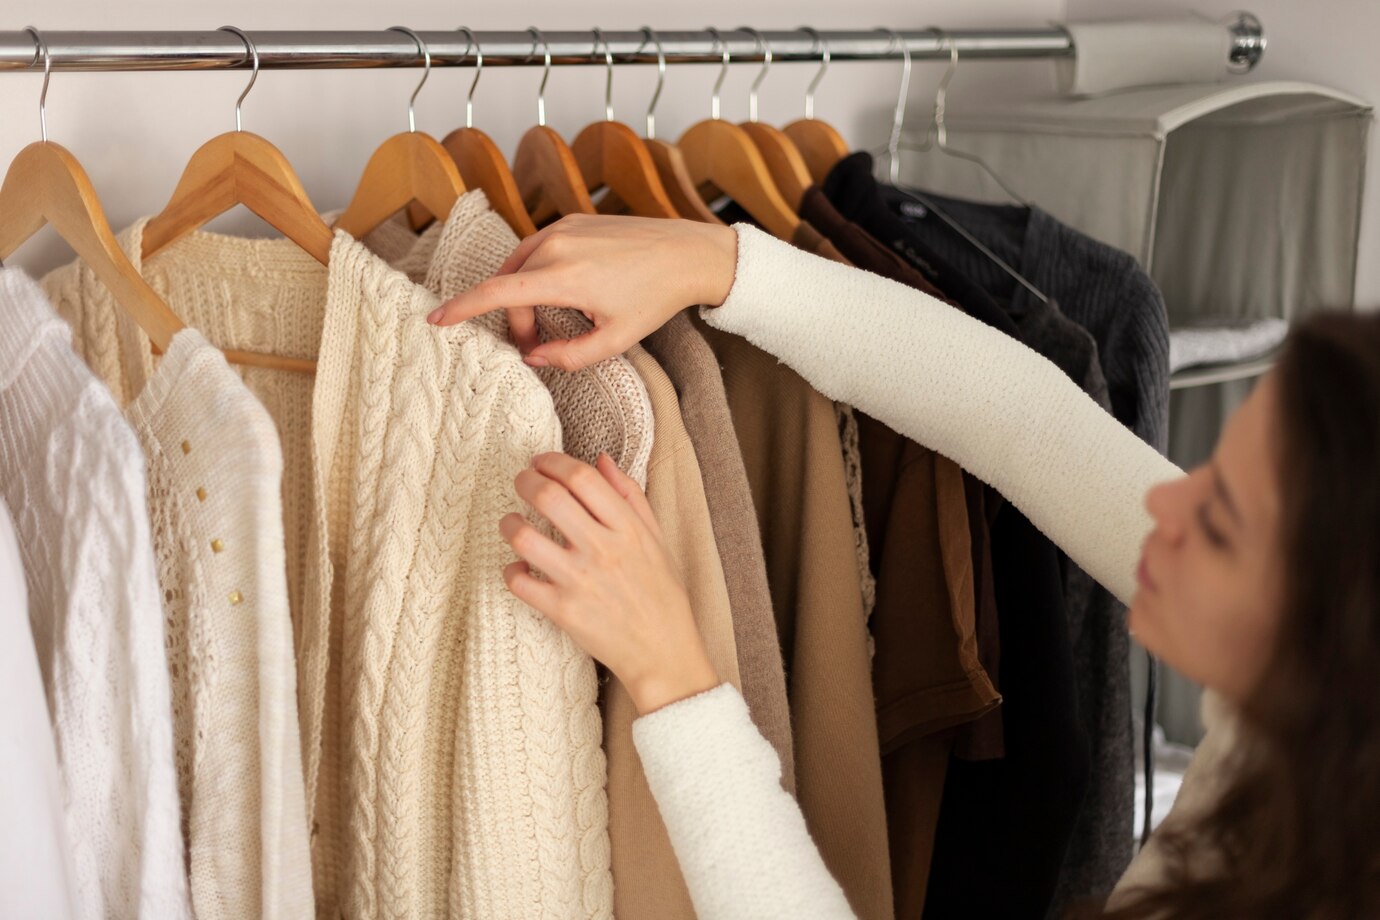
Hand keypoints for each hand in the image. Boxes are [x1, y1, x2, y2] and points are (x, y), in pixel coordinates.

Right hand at [427, 214, 738, 372]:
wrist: (688, 252)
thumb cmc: (655, 298)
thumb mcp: (616, 339)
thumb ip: (570, 356)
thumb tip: (533, 357)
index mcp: (564, 276)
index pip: (497, 293)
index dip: (460, 309)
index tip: (435, 321)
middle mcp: (556, 245)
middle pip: (510, 287)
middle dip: (517, 322)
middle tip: (537, 348)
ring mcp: (563, 228)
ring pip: (520, 267)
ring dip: (524, 298)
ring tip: (548, 324)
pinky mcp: (572, 220)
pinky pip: (537, 250)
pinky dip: (536, 276)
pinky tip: (561, 294)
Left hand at [500, 451, 720, 714]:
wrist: (664, 654)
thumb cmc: (662, 595)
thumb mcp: (656, 539)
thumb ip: (630, 496)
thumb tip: (601, 459)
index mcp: (628, 529)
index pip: (582, 478)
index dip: (554, 461)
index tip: (541, 461)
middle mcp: (603, 550)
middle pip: (548, 497)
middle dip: (525, 480)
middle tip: (521, 481)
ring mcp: (580, 581)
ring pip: (524, 538)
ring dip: (509, 524)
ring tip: (511, 523)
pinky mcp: (563, 612)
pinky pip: (519, 583)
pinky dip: (511, 572)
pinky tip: (520, 569)